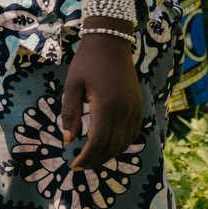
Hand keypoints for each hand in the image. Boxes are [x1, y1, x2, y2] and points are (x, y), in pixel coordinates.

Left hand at [62, 32, 142, 170]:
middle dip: (96, 160)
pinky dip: (120, 144)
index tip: (74, 165)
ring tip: (91, 159)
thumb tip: (68, 140)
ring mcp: (135, 108)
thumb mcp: (72, 86)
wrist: (111, 42)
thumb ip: (70, 114)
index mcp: (106, 106)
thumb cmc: (86, 62)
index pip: (98, 142)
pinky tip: (107, 146)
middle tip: (80, 166)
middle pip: (112, 147)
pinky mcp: (139, 105)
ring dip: (109, 155)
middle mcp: (124, 110)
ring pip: (125, 142)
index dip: (86, 158)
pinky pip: (132, 133)